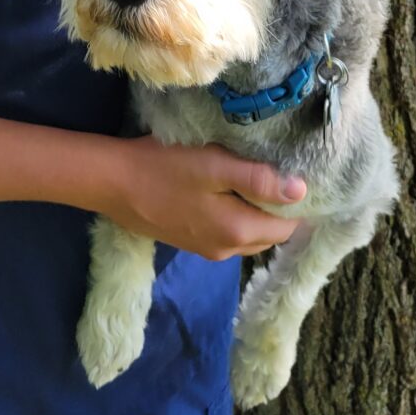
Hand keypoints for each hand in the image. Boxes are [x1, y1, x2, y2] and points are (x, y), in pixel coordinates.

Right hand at [102, 137, 306, 260]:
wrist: (114, 183)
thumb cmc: (165, 167)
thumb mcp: (214, 165)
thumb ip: (258, 179)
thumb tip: (301, 191)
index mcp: (238, 231)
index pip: (288, 225)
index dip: (296, 201)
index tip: (296, 171)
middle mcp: (227, 250)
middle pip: (270, 233)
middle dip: (278, 208)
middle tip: (278, 170)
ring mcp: (208, 249)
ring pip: (250, 235)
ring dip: (257, 212)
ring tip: (256, 177)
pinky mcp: (191, 242)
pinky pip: (229, 233)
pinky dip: (238, 216)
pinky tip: (228, 191)